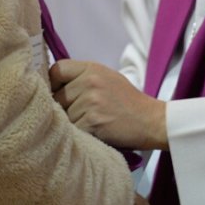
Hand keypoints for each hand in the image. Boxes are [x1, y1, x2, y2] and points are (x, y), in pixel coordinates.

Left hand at [49, 59, 167, 149]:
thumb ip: (82, 78)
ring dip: (72, 124)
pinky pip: (73, 130)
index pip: (56, 69)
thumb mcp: (106, 78)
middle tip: (81, 115)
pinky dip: (81, 135)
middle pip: (56, 96)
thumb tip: (52, 87)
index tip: (59, 94)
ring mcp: (91, 102)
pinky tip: (94, 133)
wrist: (151, 120)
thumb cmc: (128, 101)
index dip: (54, 83)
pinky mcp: (93, 122)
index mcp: (91, 68)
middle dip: (64, 108)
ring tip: (91, 124)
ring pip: (63, 116)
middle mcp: (89, 81)